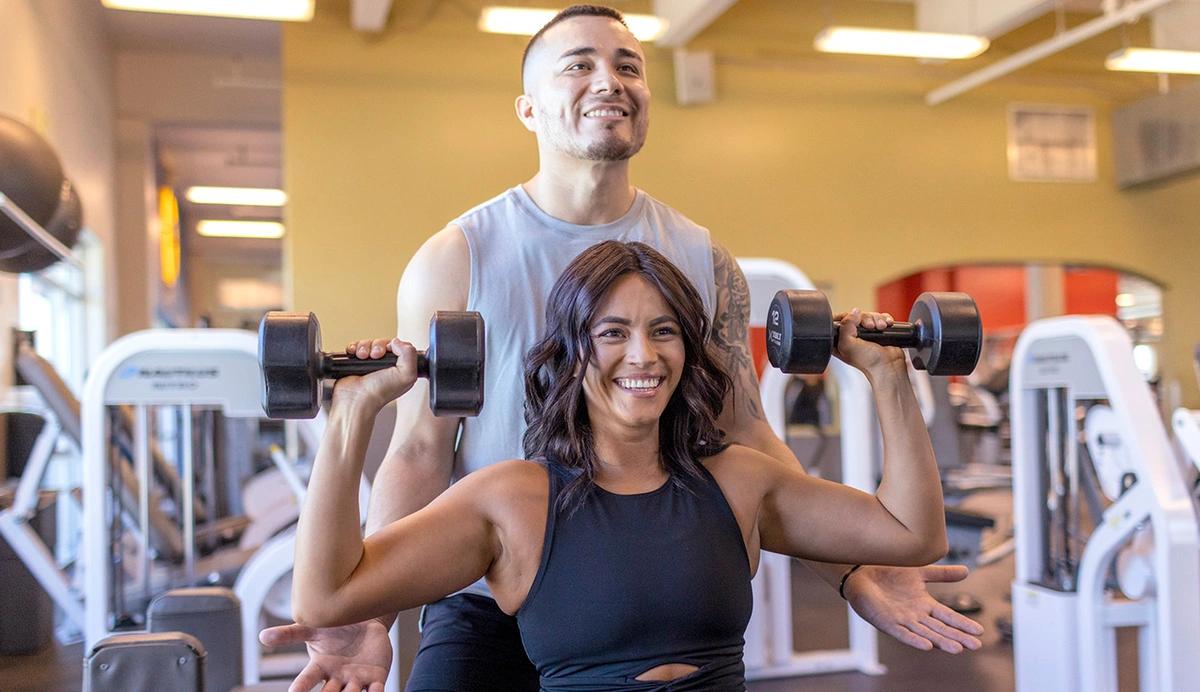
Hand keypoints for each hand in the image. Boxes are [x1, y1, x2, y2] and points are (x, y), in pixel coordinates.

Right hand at [260, 620, 391, 691]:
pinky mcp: (376, 677)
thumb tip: (262, 636)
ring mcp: (356, 679)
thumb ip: (289, 634)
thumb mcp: (312, 628)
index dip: (301, 687)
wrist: (365, 622)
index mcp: (320, 668)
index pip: (307, 680)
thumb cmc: (335, 628)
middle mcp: (337, 678)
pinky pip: (376, 690)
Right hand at [334, 338, 420, 411]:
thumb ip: (410, 354)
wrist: (355, 399)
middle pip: (383, 343)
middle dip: (377, 346)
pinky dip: (354, 348)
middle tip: (375, 356)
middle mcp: (386, 367)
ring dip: (364, 347)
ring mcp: (370, 365)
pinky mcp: (356, 363)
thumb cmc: (379, 393)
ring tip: (362, 357)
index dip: (394, 345)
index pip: (400, 346)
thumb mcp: (406, 375)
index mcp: (400, 369)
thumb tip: (397, 342)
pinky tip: (354, 354)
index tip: (388, 351)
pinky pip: (356, 347)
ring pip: (368, 343)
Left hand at [831, 309, 904, 377]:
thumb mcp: (848, 345)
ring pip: (869, 316)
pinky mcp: (878, 332)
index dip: (846, 317)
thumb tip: (854, 312)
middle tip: (870, 327)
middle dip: (865, 318)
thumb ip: (845, 326)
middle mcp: (852, 337)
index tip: (854, 320)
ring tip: (881, 328)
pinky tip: (886, 325)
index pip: (837, 321)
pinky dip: (884, 319)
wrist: (889, 365)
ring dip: (877, 319)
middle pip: (855, 316)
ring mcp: (865, 334)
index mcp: (839, 341)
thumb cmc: (868, 362)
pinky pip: (880, 318)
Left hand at [843, 564, 983, 653]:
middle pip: (940, 628)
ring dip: (941, 641)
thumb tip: (967, 571)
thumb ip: (942, 574)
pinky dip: (914, 640)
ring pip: (925, 633)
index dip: (962, 624)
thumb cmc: (888, 572)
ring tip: (957, 649)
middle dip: (957, 637)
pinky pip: (902, 633)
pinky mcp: (886, 622)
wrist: (861, 569)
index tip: (979, 631)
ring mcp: (902, 620)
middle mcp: (915, 615)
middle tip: (975, 645)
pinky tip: (926, 646)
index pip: (947, 616)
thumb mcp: (919, 571)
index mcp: (924, 605)